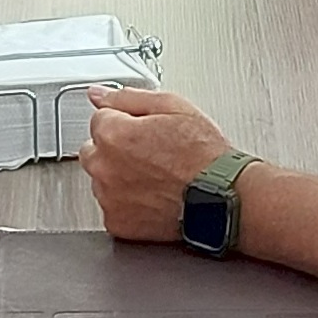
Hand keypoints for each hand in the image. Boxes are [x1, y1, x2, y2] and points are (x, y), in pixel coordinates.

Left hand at [84, 84, 229, 243]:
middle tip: (150, 153)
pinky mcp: (117, 223)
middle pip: (95, 150)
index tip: (146, 131)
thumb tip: (99, 94)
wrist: (223, 196)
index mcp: (113, 134)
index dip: (126, 122)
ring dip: (119, 176)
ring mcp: (109, 198)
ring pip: (102, 179)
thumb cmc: (203, 155)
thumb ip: (128, 98)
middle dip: (115, 149)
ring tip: (155, 176)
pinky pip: (113, 206)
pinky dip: (127, 203)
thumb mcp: (172, 106)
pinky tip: (152, 195)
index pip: (100, 118)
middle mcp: (104, 167)